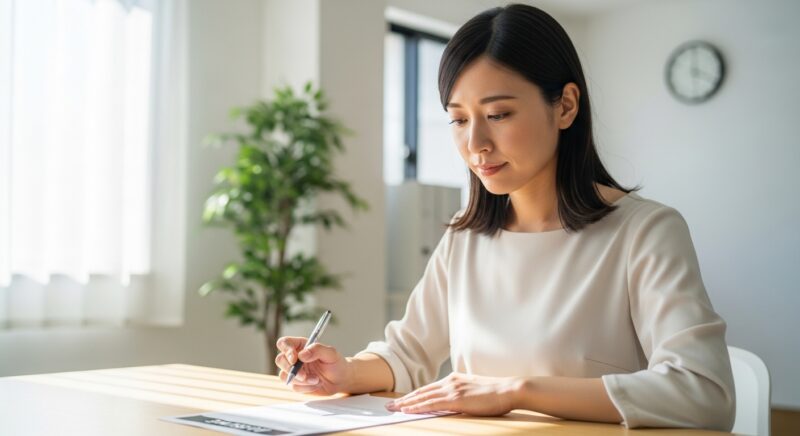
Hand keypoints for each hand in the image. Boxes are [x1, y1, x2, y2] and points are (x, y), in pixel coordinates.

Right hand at [275, 336, 349, 395]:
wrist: (341, 380)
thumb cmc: (336, 363)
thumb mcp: (331, 353)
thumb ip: (317, 350)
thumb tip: (301, 355)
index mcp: (301, 346)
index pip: (284, 343)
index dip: (286, 350)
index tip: (295, 359)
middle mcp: (295, 357)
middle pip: (280, 360)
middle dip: (291, 369)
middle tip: (304, 375)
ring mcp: (294, 371)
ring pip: (284, 375)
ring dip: (300, 380)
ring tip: (317, 379)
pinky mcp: (297, 383)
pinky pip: (293, 387)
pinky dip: (305, 387)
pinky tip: (316, 384)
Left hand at [385, 372, 523, 415]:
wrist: (509, 390)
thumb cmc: (496, 394)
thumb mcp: (474, 392)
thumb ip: (461, 395)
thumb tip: (452, 403)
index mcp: (454, 379)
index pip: (429, 389)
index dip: (414, 395)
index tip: (402, 401)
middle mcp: (450, 381)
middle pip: (422, 391)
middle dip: (405, 399)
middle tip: (390, 405)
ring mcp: (452, 389)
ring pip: (423, 397)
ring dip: (406, 403)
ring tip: (394, 408)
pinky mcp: (455, 398)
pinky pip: (431, 403)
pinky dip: (417, 406)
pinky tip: (407, 410)